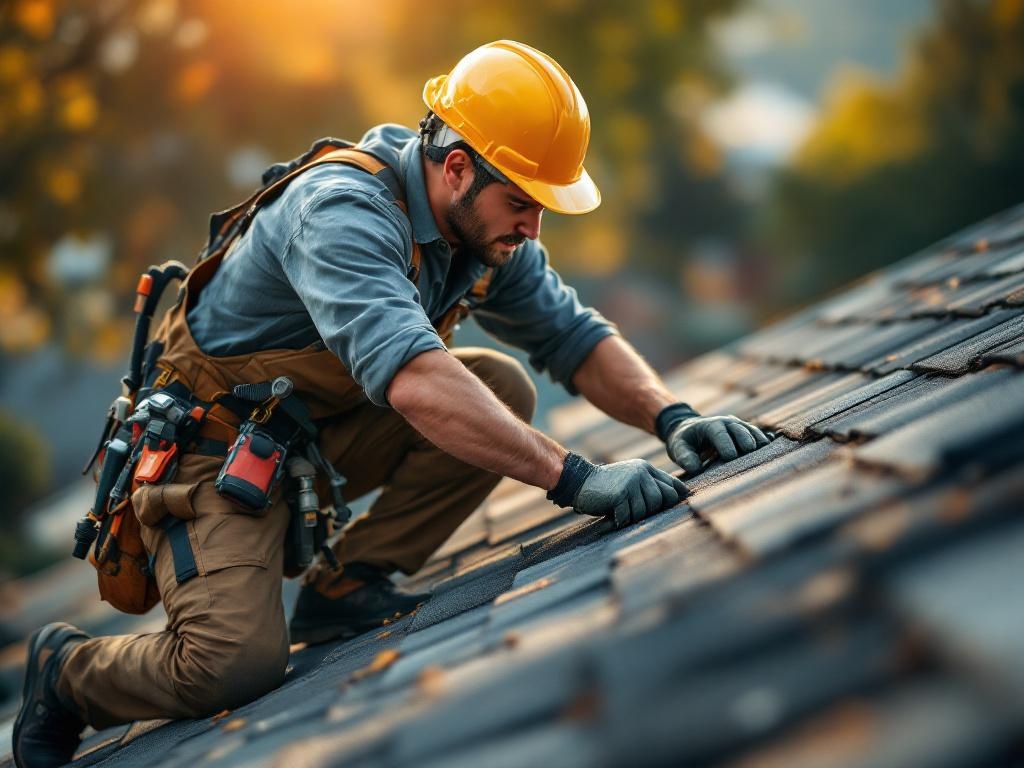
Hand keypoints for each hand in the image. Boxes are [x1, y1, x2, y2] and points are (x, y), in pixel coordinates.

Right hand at [547, 453, 688, 528]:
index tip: (664, 508)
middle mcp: (642, 472)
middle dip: (650, 510)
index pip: (673, 486)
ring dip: (632, 516)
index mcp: (646, 469)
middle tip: (633, 510)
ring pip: (646, 511)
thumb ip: (652, 484)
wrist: (579, 481)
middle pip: (663, 501)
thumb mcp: (632, 479)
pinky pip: (628, 516)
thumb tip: (683, 494)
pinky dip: (619, 520)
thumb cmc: (608, 486)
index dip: (674, 500)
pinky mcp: (620, 493)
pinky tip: (611, 514)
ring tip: (620, 511)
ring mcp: (631, 482)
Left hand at [656, 403, 770, 475]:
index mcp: (710, 425)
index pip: (720, 434)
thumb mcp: (678, 447)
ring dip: (759, 441)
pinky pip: (759, 435)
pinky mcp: (746, 433)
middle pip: (740, 430)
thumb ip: (684, 456)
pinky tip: (775, 448)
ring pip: (752, 431)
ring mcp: (739, 426)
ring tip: (766, 452)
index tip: (730, 457)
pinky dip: (765, 441)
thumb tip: (695, 468)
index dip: (726, 444)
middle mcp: (727, 423)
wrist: (690, 429)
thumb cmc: (684, 440)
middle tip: (751, 453)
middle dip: (745, 441)